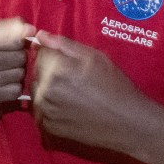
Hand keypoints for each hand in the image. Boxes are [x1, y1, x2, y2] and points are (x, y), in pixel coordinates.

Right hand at [0, 18, 31, 109]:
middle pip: (19, 58)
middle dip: (19, 57)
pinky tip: (6, 83)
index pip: (15, 42)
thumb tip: (31, 29)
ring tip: (8, 71)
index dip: (19, 43)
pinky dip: (14, 87)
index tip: (15, 45)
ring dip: (18, 73)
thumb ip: (6, 28)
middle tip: (11, 60)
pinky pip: (15, 90)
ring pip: (19, 74)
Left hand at [29, 30, 153, 152]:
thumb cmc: (115, 86)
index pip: (40, 54)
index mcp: (57, 69)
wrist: (126, 122)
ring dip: (48, 91)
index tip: (70, 64)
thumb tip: (40, 36)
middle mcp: (46, 90)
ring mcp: (45, 111)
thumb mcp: (95, 57)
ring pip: (36, 93)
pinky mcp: (48, 128)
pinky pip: (40, 112)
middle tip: (74, 81)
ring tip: (73, 96)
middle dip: (49, 73)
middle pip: (36, 73)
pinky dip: (50, 109)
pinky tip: (69, 109)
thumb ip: (64, 45)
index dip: (54, 56)